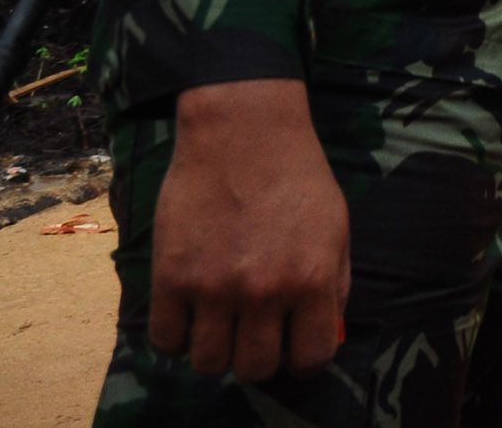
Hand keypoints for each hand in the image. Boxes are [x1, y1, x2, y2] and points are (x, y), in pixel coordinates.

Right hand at [150, 78, 349, 380]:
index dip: (304, 359)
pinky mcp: (170, 277)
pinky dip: (176, 337)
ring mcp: (213, 288)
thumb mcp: (337, 228)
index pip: (311, 358)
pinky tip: (188, 315)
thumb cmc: (298, 176)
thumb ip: (333, 284)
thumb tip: (323, 332)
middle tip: (254, 334)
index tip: (293, 347)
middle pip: (254, 369)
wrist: (244, 131)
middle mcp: (263, 291)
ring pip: (208, 363)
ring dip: (215, 351)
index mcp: (312, 280)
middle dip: (257, 358)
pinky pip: (165, 341)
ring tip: (220, 324)